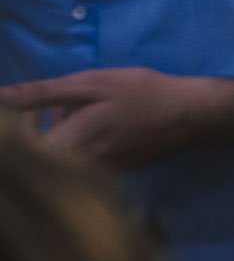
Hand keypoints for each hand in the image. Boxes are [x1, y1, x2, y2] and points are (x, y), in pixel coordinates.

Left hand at [0, 68, 219, 169]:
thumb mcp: (90, 84)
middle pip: (39, 156)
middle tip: (57, 104)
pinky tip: (98, 125)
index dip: (16, 129)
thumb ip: (40, 94)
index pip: (19, 150)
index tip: (30, 109)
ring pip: (59, 160)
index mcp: (65, 147)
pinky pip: (79, 163)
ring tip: (81, 110)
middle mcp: (76, 170)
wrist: (189, 115)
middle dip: (39, 129)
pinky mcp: (110, 175)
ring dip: (60, 136)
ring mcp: (94, 176)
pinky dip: (79, 144)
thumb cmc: (140, 93)